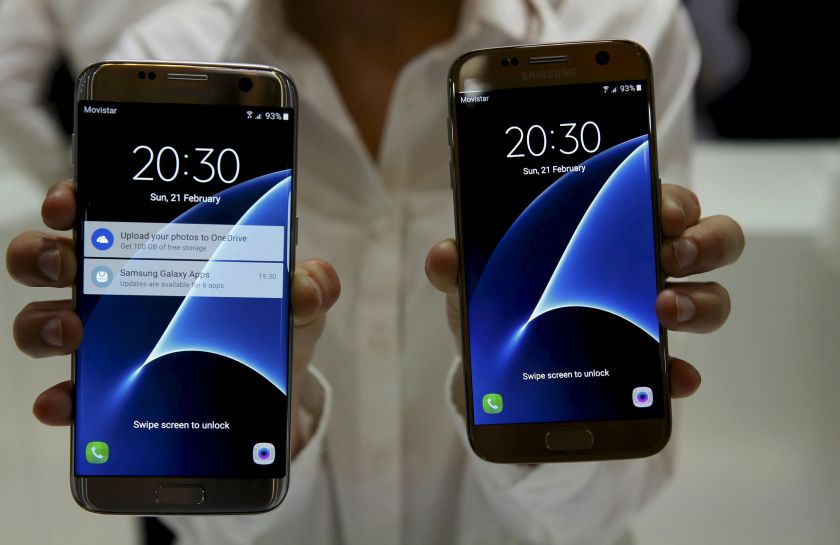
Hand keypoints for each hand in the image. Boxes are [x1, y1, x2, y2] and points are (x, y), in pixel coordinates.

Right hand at [7, 180, 339, 455]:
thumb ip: (310, 285)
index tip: (68, 205)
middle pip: (51, 259)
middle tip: (65, 262)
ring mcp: (109, 339)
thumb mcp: (298, 300)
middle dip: (41, 254)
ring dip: (42, 323)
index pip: (99, 210)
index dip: (71, 200)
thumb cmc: (275, 326)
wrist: (275, 391)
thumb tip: (303, 287)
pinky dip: (59, 398)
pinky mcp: (111, 390)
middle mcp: (121, 288)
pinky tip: (63, 403)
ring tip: (72, 333)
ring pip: (41, 320)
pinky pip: (69, 393)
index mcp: (160, 250)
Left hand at [425, 183, 744, 398]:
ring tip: (663, 311)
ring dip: (701, 300)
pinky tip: (672, 379)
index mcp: (610, 229)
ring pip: (712, 295)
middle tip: (670, 253)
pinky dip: (680, 373)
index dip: (672, 197)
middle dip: (702, 240)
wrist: (501, 370)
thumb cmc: (501, 304)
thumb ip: (462, 268)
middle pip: (708, 238)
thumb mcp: (479, 282)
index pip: (658, 197)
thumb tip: (443, 257)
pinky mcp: (651, 366)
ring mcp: (655, 313)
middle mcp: (645, 265)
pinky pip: (682, 367)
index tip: (660, 207)